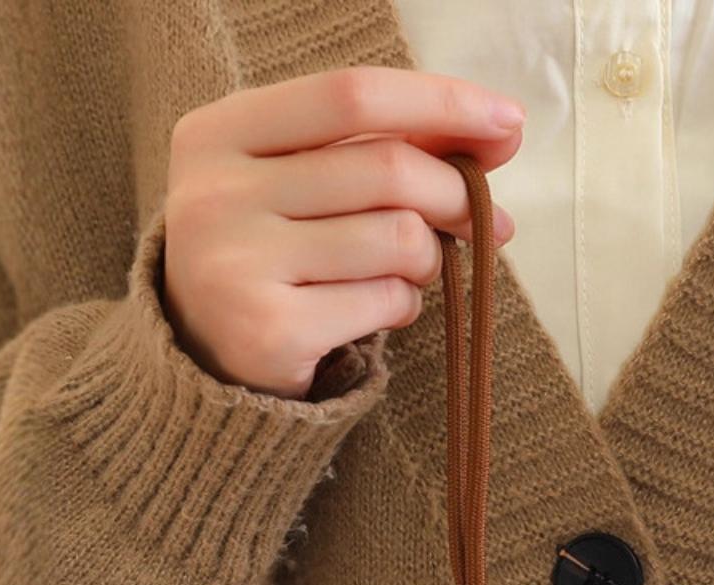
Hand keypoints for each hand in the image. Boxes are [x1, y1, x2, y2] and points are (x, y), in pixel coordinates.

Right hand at [163, 67, 523, 397]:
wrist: (206, 360)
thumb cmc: (275, 254)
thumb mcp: (308, 182)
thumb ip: (390, 144)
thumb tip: (499, 127)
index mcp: (219, 133)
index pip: (351, 96)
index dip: (439, 102)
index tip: (506, 118)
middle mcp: (216, 193)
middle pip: (388, 170)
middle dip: (457, 195)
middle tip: (489, 220)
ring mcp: (238, 264)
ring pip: (397, 238)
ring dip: (429, 258)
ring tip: (410, 269)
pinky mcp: (270, 330)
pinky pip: (385, 301)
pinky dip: (406, 304)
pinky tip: (380, 308)